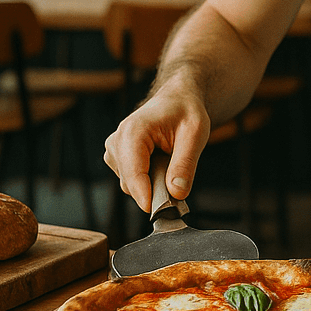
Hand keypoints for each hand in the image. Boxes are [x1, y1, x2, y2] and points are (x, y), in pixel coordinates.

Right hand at [103, 78, 210, 212]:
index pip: (133, 174)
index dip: (146, 195)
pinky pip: (132, 181)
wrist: (178, 99)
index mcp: (132, 132)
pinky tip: (162, 164)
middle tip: (180, 182)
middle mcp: (117, 141)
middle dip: (154, 189)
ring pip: (131, 185)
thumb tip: (177, 193)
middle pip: (131, 183)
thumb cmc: (186, 111)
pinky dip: (148, 180)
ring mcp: (114, 150)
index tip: (159, 211)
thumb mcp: (195, 134)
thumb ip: (185, 164)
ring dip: (152, 184)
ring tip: (172, 164)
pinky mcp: (118, 158)